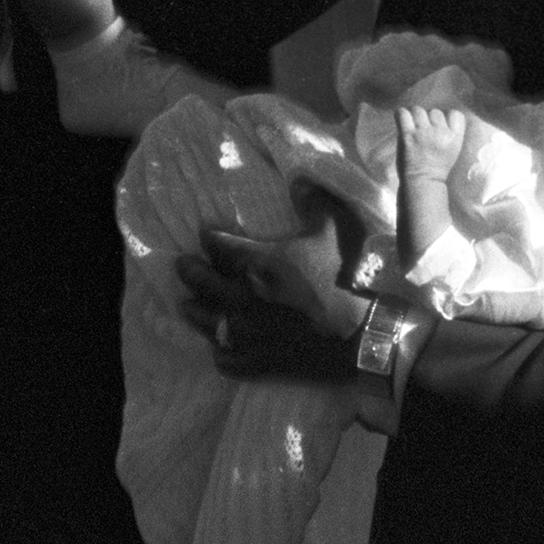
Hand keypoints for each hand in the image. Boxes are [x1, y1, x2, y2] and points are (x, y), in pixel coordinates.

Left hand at [177, 221, 368, 379]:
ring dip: (193, 309)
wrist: (361, 336)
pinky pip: (222, 357)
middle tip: (183, 264)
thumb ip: (314, 202)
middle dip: (189, 270)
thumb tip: (300, 180)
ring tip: (187, 303)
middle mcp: (239, 298)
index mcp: (256, 264)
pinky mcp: (254, 363)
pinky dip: (218, 349)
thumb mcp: (335, 230)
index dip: (209, 237)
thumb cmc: (346, 281)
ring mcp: (244, 334)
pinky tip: (219, 343)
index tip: (205, 234)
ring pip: (203, 320)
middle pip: (199, 281)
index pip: (217, 245)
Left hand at [396, 104, 467, 184]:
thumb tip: (438, 117)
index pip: (455, 113)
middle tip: (422, 131)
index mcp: (454, 137)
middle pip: (435, 111)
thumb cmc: (436, 169)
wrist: (423, 183)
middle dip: (428, 119)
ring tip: (411, 127)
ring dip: (414, 117)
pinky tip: (401, 121)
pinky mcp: (407, 135)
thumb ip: (449, 133)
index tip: (439, 125)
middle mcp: (440, 132)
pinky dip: (400, 114)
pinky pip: (403, 113)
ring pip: (419, 110)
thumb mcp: (453, 150)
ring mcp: (423, 133)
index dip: (446, 116)